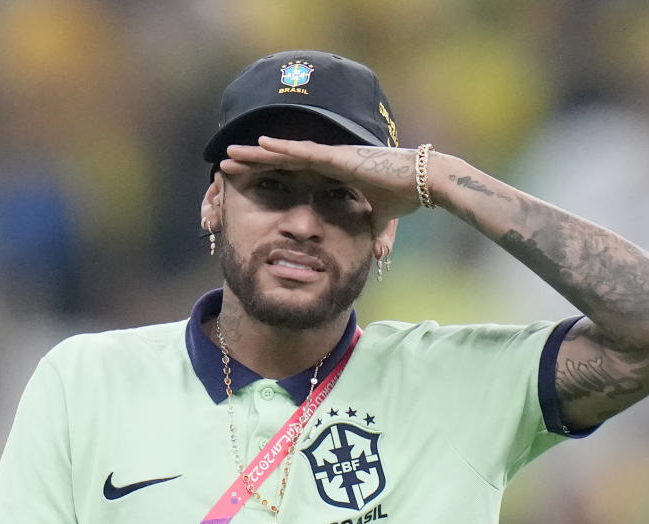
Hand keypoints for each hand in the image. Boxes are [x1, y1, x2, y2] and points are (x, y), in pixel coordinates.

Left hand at [221, 137, 421, 233]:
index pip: (292, 174)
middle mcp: (327, 162)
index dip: (268, 174)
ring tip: (230, 153)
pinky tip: (259, 145)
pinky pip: (303, 152)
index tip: (245, 179)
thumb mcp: (382, 221)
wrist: (424, 181)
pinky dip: (281, 149)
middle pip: (280, 161)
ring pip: (285, 153)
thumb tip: (378, 254)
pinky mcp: (337, 156)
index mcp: (333, 174)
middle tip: (225, 164)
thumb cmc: (406, 195)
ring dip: (256, 153)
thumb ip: (377, 233)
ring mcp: (331, 157)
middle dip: (252, 162)